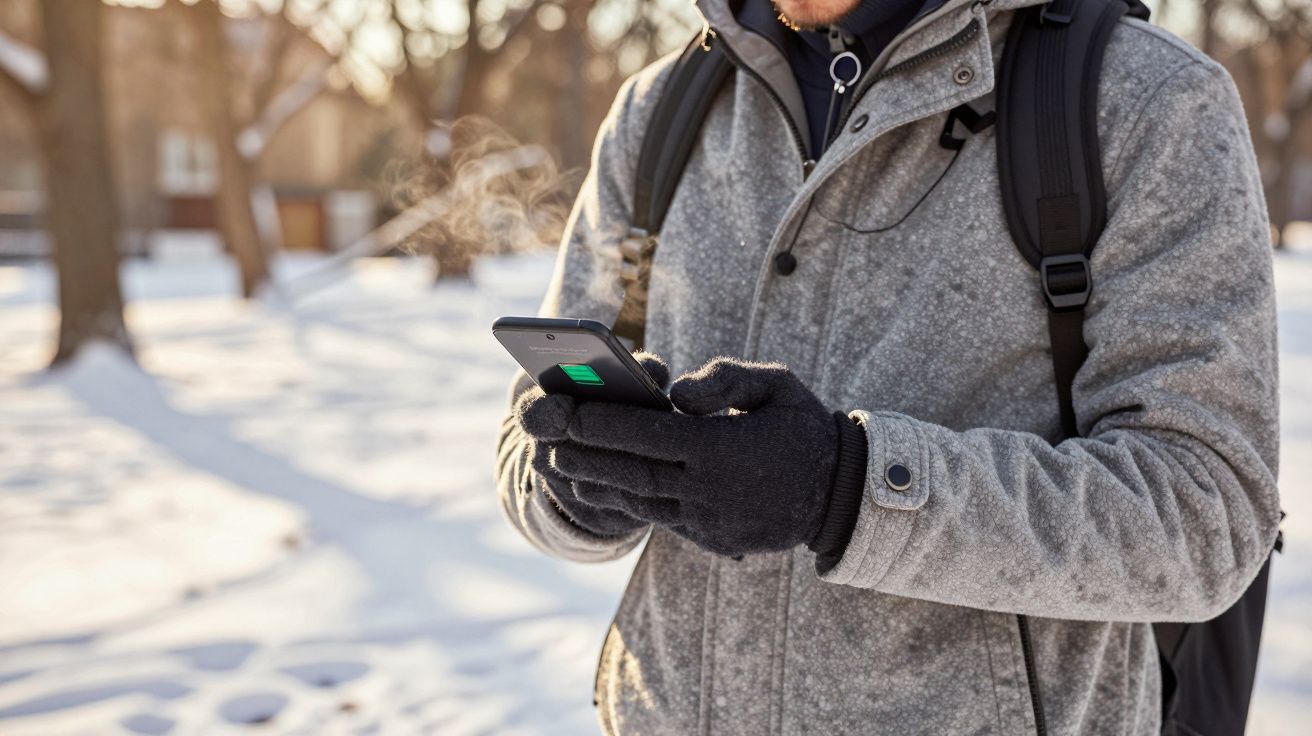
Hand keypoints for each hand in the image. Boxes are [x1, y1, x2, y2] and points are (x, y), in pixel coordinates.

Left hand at [536, 357, 861, 557]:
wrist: (839, 493)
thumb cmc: (802, 426)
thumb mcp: (776, 385)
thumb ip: (724, 378)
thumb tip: (674, 394)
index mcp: (724, 447)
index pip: (651, 435)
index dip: (605, 423)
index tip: (571, 409)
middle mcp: (711, 488)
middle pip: (634, 472)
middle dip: (587, 456)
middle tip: (548, 441)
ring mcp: (709, 519)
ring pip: (641, 501)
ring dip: (598, 484)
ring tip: (562, 466)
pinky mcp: (710, 539)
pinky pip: (659, 519)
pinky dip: (626, 503)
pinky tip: (602, 488)